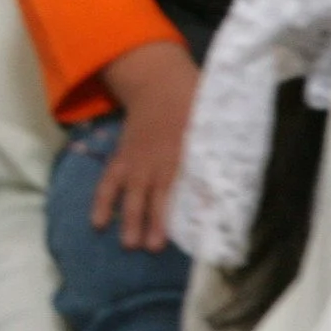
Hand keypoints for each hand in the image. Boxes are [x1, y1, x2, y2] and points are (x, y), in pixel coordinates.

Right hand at [92, 40, 199, 251]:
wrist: (157, 83)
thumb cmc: (192, 102)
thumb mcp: (213, 122)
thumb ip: (220, 150)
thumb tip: (233, 182)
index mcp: (178, 152)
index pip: (174, 186)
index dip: (171, 208)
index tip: (175, 229)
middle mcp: (153, 160)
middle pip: (149, 194)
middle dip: (147, 221)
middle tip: (147, 248)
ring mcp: (134, 160)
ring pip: (128, 191)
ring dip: (126, 217)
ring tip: (126, 243)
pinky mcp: (122, 159)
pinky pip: (108, 181)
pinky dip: (102, 200)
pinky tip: (97, 221)